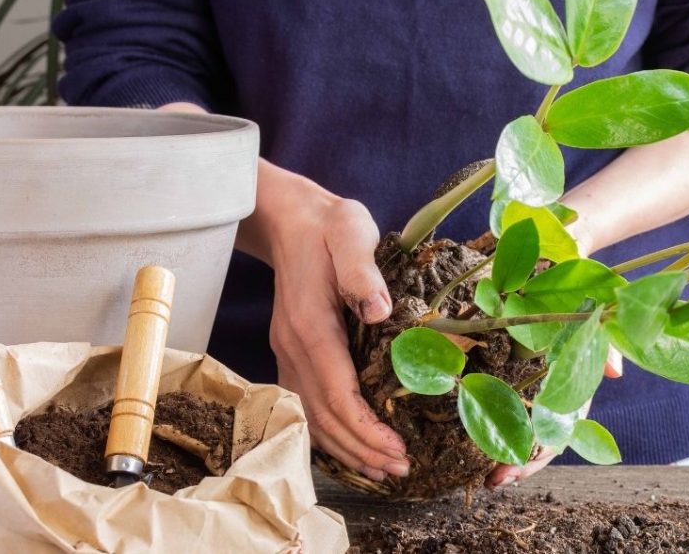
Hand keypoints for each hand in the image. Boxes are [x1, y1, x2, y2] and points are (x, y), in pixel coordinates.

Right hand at [243, 162, 408, 481]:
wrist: (292, 218)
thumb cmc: (330, 226)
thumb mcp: (351, 232)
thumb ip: (363, 271)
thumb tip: (381, 310)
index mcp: (311, 326)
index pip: (337, 394)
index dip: (366, 430)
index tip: (398, 450)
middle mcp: (293, 346)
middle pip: (322, 417)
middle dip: (360, 450)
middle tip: (400, 470)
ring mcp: (288, 351)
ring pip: (310, 417)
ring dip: (345, 448)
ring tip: (381, 468)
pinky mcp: (292, 351)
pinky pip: (306, 404)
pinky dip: (329, 432)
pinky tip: (352, 444)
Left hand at [485, 224, 621, 488]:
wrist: (566, 241)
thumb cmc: (581, 271)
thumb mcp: (595, 299)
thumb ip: (604, 337)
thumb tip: (615, 371)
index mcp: (574, 369)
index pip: (562, 426)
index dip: (538, 453)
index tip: (511, 471)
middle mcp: (555, 374)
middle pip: (540, 434)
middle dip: (518, 461)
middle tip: (491, 483)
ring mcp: (535, 367)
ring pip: (523, 421)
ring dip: (504, 446)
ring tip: (480, 473)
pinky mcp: (515, 353)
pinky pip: (504, 390)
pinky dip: (491, 414)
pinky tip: (470, 430)